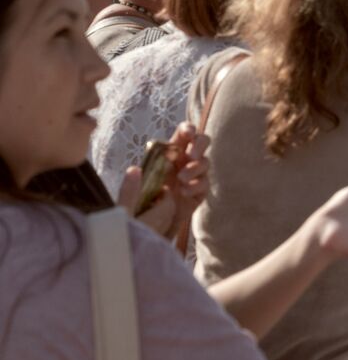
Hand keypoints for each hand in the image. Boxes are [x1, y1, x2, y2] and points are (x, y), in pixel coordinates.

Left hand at [117, 122, 209, 240]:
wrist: (151, 230)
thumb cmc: (139, 208)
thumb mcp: (130, 197)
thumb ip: (131, 186)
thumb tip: (134, 169)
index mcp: (168, 154)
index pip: (183, 134)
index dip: (187, 129)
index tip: (188, 133)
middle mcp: (184, 161)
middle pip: (201, 142)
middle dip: (199, 145)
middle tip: (190, 156)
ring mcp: (194, 176)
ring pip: (205, 162)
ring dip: (195, 168)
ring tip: (181, 179)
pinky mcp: (200, 191)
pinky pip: (205, 183)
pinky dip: (196, 185)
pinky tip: (184, 192)